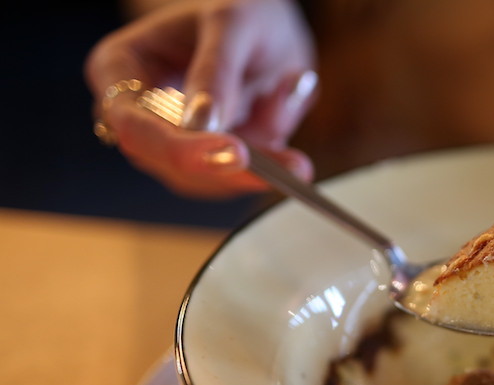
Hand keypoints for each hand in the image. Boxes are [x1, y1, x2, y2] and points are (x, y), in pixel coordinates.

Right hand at [85, 0, 317, 197]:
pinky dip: (274, 161)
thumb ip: (215, 70)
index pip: (134, 127)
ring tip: (295, 131)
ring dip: (263, 167)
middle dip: (235, 170)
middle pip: (171, 165)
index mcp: (119, 69)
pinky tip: (289, 125)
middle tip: (293, 167)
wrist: (263, 22)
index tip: (235, 153)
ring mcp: (174, 142)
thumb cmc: (236, 8)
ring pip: (212, 180)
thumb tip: (202, 125)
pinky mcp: (212, 159)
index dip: (180, 150)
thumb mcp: (231, 21)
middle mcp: (138, 114)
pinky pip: (241, 178)